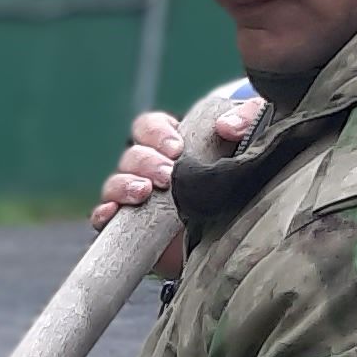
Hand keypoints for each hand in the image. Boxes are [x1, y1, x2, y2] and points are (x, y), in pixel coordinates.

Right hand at [90, 88, 257, 271]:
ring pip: (114, 184)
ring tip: (144, 193)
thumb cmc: (241, 181)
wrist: (238, 236)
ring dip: (124, 185)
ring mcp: (136, 201)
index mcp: (170, 145)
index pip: (148, 127)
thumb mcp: (252, 140)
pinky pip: (103, 219)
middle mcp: (148, 171)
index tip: (177, 147)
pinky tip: (113, 211)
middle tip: (167, 175)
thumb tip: (226, 126)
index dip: (156, 133)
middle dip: (146, 162)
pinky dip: (103, 213)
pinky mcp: (131, 231)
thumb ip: (246, 120)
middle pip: (130, 155)